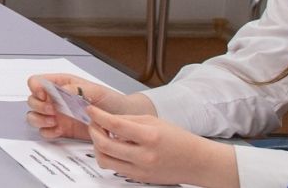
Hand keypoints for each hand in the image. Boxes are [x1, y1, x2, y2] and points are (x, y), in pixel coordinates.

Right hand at [25, 74, 152, 141]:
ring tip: (54, 121)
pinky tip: (58, 130)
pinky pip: (44, 132)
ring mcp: (56, 115)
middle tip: (53, 110)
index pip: (37, 81)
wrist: (122, 121)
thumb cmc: (112, 101)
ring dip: (39, 119)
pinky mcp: (60, 130)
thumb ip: (78, 88)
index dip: (36, 87)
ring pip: (34, 116)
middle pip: (32, 100)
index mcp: (61, 84)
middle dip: (39, 106)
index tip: (44, 95)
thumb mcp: (97, 90)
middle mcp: (55, 99)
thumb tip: (62, 90)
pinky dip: (47, 132)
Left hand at [87, 105, 238, 187]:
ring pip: (104, 160)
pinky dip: (109, 156)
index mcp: (150, 137)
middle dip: (93, 131)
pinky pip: (115, 167)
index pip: (114, 125)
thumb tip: (106, 118)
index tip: (90, 110)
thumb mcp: (154, 121)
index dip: (97, 116)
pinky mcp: (138, 178)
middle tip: (93, 123)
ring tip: (101, 135)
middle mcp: (144, 156)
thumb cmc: (179, 140)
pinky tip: (113, 147)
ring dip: (97, 146)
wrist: (197, 162)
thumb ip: (128, 120)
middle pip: (104, 145)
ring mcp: (140, 170)